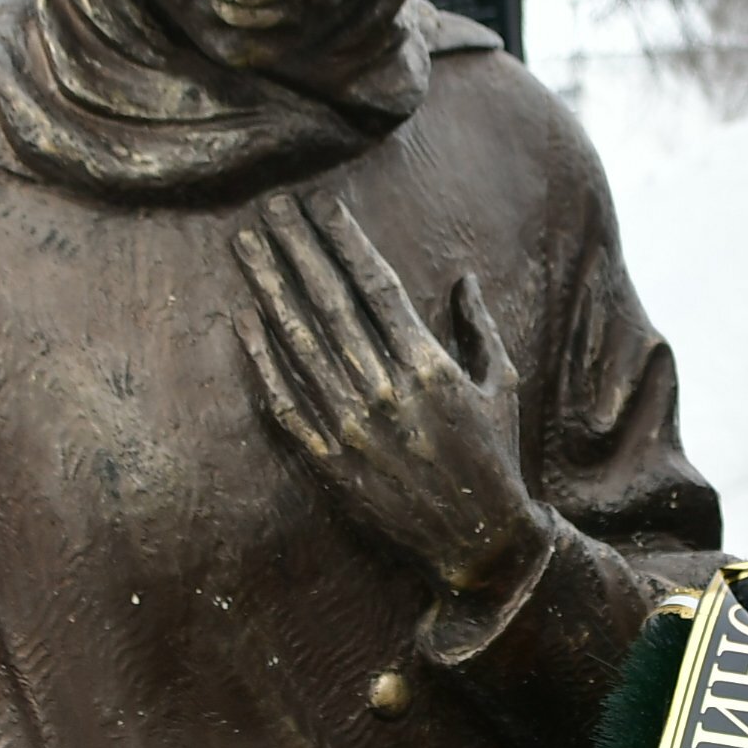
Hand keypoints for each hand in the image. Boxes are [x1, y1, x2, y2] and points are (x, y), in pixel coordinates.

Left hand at [233, 190, 536, 593]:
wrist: (479, 542)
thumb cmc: (495, 458)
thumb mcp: (503, 386)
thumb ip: (480, 329)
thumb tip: (462, 280)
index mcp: (430, 366)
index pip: (375, 287)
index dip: (345, 242)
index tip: (320, 204)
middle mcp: (385, 392)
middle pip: (329, 304)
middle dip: (298, 249)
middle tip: (271, 206)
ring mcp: (352, 428)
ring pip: (299, 344)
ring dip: (269, 289)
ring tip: (246, 246)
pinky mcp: (330, 463)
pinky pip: (286, 404)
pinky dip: (262, 361)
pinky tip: (244, 320)